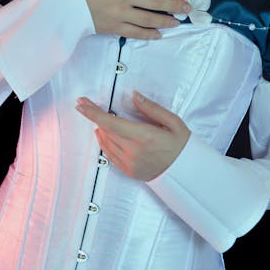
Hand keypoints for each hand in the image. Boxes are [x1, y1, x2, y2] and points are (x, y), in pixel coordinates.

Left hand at [75, 91, 190, 180]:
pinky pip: (110, 155)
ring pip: (106, 143)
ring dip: (99, 128)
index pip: (111, 122)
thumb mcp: (173, 122)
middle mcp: (134, 151)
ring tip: (98, 117)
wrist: (188, 173)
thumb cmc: (181, 145)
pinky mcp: (130, 171)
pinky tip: (103, 135)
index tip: (81, 104)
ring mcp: (130, 163)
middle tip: (87, 104)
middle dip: (94, 116)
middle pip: (105, 131)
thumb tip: (135, 96)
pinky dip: (104, 143)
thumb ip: (151, 108)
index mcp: (144, 136)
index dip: (93, 112)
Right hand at [76, 0, 192, 39]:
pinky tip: (158, 35)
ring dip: (165, 21)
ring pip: (149, 19)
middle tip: (187, 8)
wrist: (64, 2)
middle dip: (175, 5)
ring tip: (176, 22)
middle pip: (156, 1)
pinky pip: (135, 32)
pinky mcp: (113, 27)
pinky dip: (149, 34)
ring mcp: (119, 12)